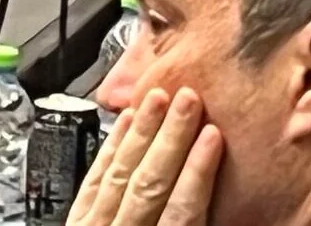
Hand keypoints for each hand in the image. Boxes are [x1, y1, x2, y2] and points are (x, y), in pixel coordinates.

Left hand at [69, 88, 221, 225]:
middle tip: (188, 98)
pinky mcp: (76, 220)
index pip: (183, 210)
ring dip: (141, 131)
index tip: (213, 134)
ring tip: (158, 97)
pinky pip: (94, 179)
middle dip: (170, 137)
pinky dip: (111, 148)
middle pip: (150, 181)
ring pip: (120, 172)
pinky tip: (124, 120)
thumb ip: (204, 224)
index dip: (198, 171)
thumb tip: (234, 205)